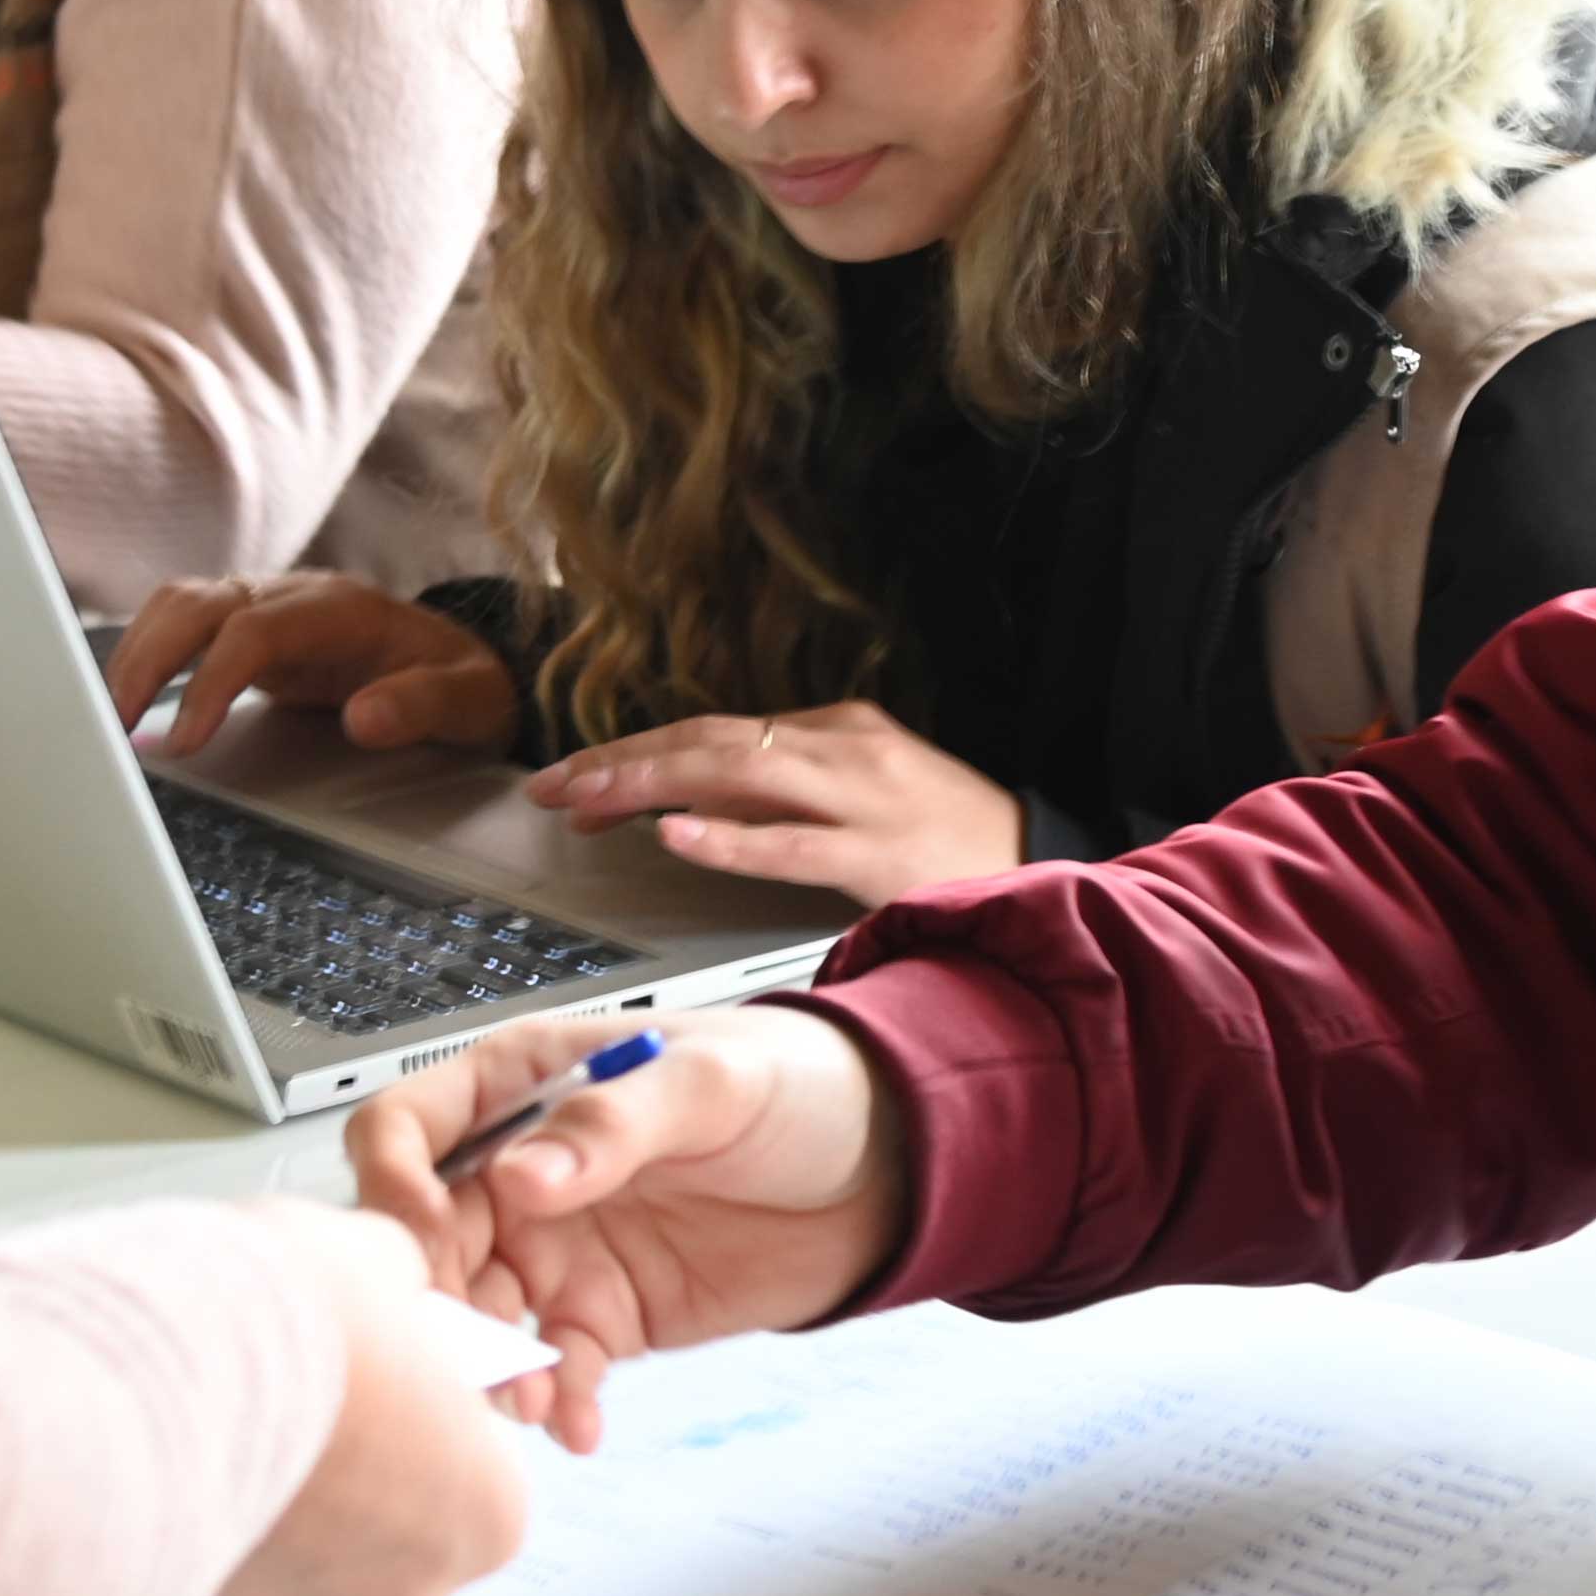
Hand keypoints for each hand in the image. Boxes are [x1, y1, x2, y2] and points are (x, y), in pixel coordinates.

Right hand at [106, 572, 518, 759]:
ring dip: (138, 653)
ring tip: (112, 719)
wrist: (466, 662)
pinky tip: (132, 702)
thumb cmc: (465, 681)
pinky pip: (185, 626)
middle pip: (198, 601)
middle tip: (117, 726)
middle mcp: (294, 596)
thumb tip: (363, 717)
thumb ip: (422, 706)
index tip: (185, 740)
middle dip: (148, 658)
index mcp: (341, 608)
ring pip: (180, 605)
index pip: (252, 630)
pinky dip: (149, 655)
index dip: (210, 681)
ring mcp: (268, 608)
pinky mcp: (250, 630)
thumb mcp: (469, 700)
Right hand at [176, 1205, 536, 1595]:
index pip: (478, 1459)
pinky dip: (198, 1530)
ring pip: (301, 1562)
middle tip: (289, 1389)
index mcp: (485, 1513)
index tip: (375, 1363)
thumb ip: (396, 1284)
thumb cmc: (266, 1339)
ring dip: (270, 1505)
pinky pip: (216, 1581)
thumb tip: (383, 1284)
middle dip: (351, 1465)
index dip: (420, 1398)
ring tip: (212, 1418)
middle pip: (393, 1522)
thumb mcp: (368, 1254)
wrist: (116, 1398)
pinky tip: (166, 1461)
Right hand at [346, 1009, 907, 1450]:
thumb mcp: (711, 1084)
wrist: (886, 1167)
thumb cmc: (797, 1086)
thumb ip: (613, 1125)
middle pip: (427, 1238)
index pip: (410, 1127)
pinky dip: (558, 1402)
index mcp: (523, 1086)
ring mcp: (557, 1250)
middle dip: (432, 1298)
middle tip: (463, 1347)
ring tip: (529, 1400)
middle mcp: (520, 1173)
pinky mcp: (603, 1317)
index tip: (421, 1237)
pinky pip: (555, 1368)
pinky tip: (581, 1425)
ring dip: (489, 1364)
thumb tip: (520, 1175)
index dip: (395, 1183)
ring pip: (478, 1316)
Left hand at [528, 701, 1025, 908]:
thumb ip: (788, 797)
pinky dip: (728, 837)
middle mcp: (843, 749)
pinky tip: (676, 834)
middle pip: (712, 743)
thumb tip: (694, 804)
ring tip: (585, 799)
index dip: (637, 754)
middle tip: (550, 789)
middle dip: (622, 763)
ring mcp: (864, 797)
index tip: (574, 782)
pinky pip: (790, 843)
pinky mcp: (881, 853)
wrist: (1044, 864)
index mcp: (836, 731)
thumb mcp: (862, 799)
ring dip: (650, 784)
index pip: (715, 734)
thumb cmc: (949, 841)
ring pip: (738, 776)